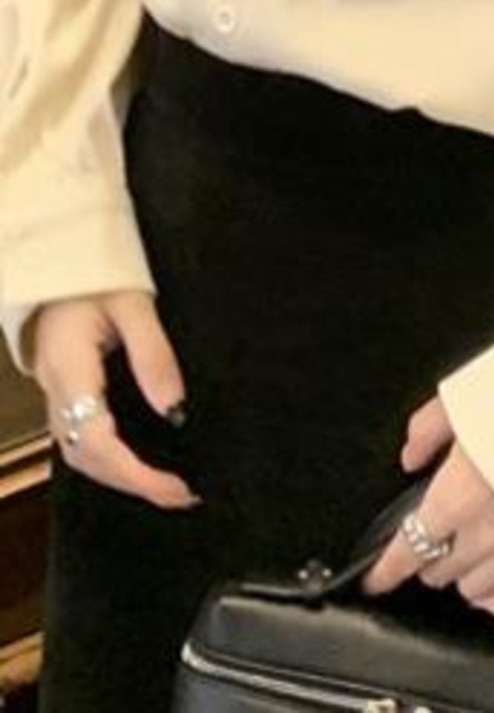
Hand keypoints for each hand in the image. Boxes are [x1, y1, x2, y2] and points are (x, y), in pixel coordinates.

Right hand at [33, 291, 200, 510]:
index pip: (95, 438)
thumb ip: (153, 355)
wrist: (59, 256)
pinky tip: (138, 462)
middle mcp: (55, 387)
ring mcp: (53, 390)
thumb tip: (175, 410)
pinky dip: (109, 458)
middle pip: (85, 456)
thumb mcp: (134, 302)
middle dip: (132, 482)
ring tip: (167, 486)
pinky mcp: (62, 389)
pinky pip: (79, 436)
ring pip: (78, 452)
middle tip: (182, 494)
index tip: (175, 486)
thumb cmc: (97, 271)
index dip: (134, 472)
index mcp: (69, 367)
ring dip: (120, 475)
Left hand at [361, 395, 493, 619]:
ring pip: (474, 588)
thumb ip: (427, 430)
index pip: (407, 550)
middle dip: (428, 557)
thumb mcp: (463, 399)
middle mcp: (483, 533)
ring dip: (461, 576)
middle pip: (438, 569)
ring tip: (460, 559)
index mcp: (454, 497)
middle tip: (429, 541)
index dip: (386, 571)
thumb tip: (410, 456)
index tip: (375, 578)